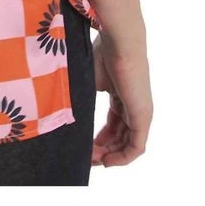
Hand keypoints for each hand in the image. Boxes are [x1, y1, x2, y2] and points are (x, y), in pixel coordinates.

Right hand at [91, 30, 151, 166]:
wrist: (120, 43)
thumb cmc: (101, 54)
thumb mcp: (86, 82)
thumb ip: (80, 99)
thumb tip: (61, 113)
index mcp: (121, 96)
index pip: (113, 125)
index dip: (98, 139)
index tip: (83, 147)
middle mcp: (133, 107)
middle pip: (119, 137)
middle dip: (102, 150)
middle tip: (85, 158)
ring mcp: (140, 113)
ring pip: (127, 144)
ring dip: (110, 156)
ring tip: (91, 161)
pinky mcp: (143, 117)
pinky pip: (136, 146)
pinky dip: (123, 158)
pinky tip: (107, 162)